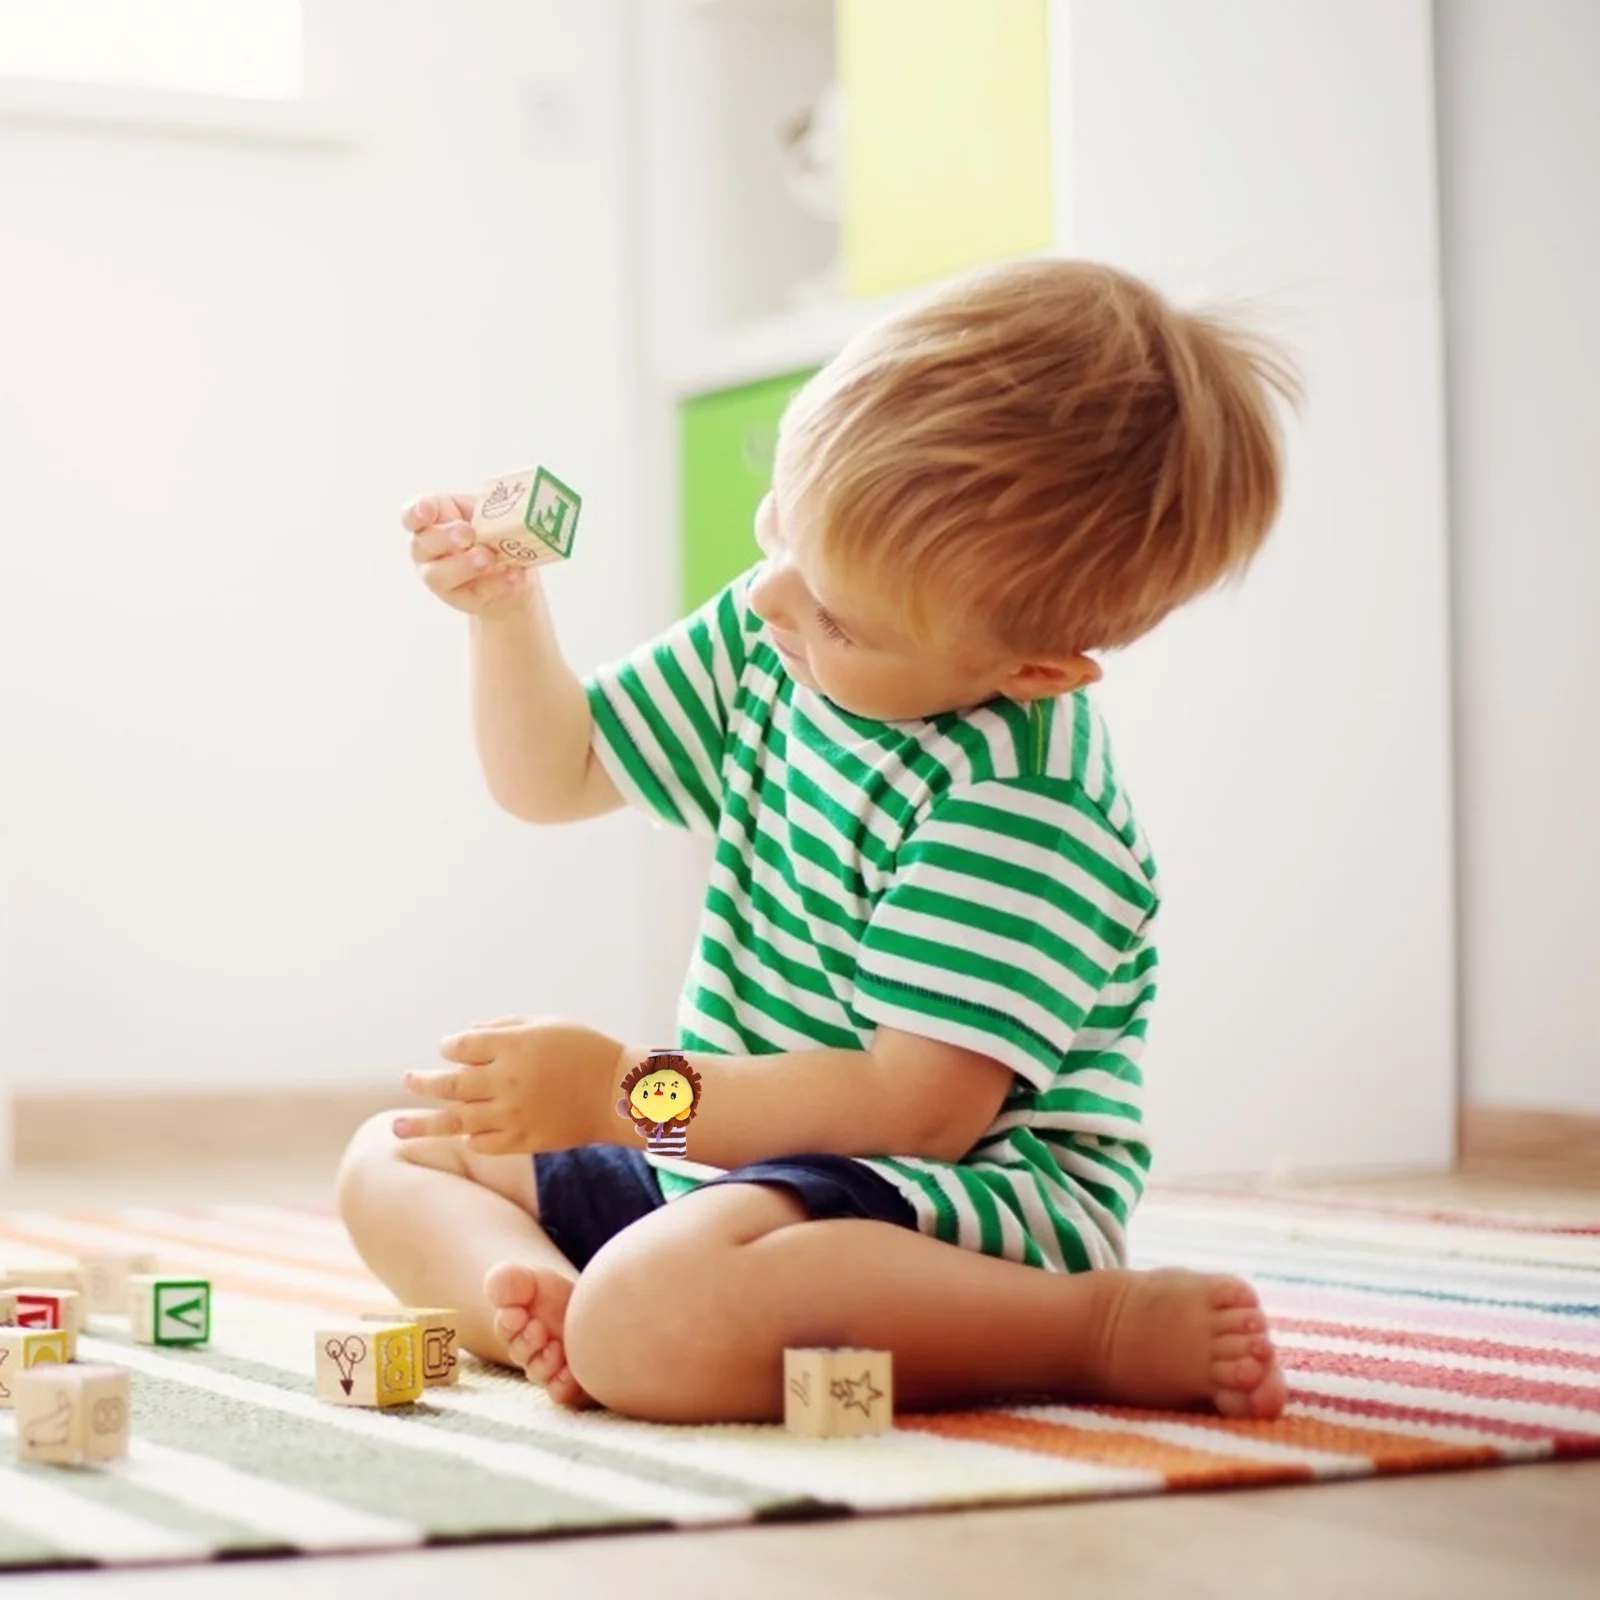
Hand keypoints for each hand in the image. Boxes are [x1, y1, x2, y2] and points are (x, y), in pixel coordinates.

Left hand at [397, 1016, 630, 1154]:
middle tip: (408, 1080)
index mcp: (514, 1045)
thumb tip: (465, 1035)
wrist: (619, 1093)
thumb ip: (504, 1027)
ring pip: (456, 1119)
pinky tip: (461, 1133)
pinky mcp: (523, 1140)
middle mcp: (508, 1080)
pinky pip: (482, 1143)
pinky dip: (468, 1137)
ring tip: (396, 1127)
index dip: (450, 1047)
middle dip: (423, 1082)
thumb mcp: (547, 1024)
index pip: (461, 1046)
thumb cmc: (584, 1050)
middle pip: (450, 1082)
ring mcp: (513, 1113)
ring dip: (423, 1123)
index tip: (452, 1049)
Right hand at [402, 492, 530, 620]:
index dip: (416, 512)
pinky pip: (475, 592)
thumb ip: (484, 510)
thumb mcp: (486, 513)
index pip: (411, 516)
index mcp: (429, 522)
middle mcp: (426, 551)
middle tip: (468, 533)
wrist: (511, 570)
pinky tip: (514, 575)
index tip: (428, 510)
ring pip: (439, 575)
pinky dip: (497, 583)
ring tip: (489, 558)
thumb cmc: (489, 531)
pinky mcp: (462, 598)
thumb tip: (500, 509)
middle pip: (421, 545)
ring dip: (464, 565)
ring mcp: (439, 577)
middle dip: (444, 538)